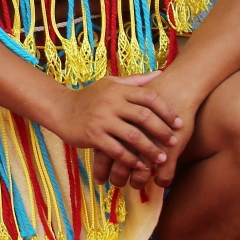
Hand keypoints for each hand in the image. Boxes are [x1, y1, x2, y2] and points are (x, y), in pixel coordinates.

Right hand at [47, 71, 182, 181]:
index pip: (149, 97)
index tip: (179, 124)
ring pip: (133, 137)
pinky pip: (117, 151)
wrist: (60, 108)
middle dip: (163, 132)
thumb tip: (161, 73)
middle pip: (144, 117)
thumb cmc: (89, 97)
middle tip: (174, 143)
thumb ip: (135, 81)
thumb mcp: (110, 84)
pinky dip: (132, 160)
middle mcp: (110, 103)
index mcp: (117, 90)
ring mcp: (101, 120)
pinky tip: (141, 166)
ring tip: (161, 159)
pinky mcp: (93, 136)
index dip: (167, 111)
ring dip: (150, 150)